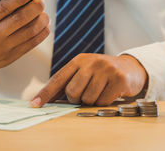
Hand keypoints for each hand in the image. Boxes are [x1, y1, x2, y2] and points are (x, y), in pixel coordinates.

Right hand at [0, 0, 49, 71]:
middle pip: (19, 20)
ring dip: (41, 20)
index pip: (3, 8)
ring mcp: (2, 49)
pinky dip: (41, 32)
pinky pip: (31, 44)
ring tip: (43, 10)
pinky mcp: (11, 57)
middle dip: (34, 7)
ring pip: (28, 32)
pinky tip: (44, 23)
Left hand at [30, 53, 147, 106]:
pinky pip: (103, 101)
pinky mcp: (119, 79)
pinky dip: (104, 102)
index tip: (34, 104)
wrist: (130, 68)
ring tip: (100, 90)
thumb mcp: (84, 71)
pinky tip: (110, 92)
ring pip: (87, 99)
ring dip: (92, 101)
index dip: (46, 93)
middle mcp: (91, 62)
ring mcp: (106, 69)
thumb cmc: (102, 73)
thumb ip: (67, 82)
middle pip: (72, 92)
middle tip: (87, 92)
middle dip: (77, 99)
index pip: (58, 78)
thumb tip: (45, 98)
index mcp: (79, 60)